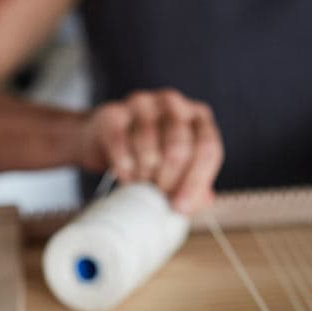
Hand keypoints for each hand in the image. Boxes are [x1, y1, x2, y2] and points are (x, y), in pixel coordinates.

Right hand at [77, 89, 223, 213]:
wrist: (104, 140)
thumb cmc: (150, 156)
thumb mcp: (179, 170)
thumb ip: (194, 187)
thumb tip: (195, 203)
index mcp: (198, 118)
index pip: (208, 148)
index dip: (196, 182)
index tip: (180, 207)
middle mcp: (174, 104)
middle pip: (179, 148)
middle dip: (168, 181)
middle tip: (158, 197)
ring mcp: (143, 103)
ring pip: (149, 144)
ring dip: (144, 174)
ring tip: (141, 184)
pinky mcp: (113, 111)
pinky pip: (120, 142)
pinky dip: (123, 165)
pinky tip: (124, 175)